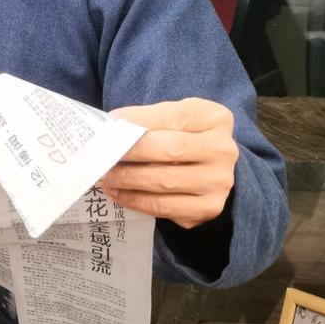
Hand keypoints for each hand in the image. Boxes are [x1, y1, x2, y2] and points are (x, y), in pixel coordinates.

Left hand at [97, 98, 237, 229]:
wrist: (207, 169)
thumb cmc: (183, 137)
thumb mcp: (174, 118)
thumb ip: (149, 119)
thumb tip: (111, 126)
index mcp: (216, 118)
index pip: (172, 116)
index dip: (138, 120)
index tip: (110, 123)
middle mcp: (224, 150)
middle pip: (170, 150)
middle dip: (129, 152)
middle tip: (100, 155)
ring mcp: (219, 182)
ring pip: (164, 181)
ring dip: (126, 179)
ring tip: (103, 175)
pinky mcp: (209, 208)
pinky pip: (164, 206)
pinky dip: (134, 200)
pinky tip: (116, 192)